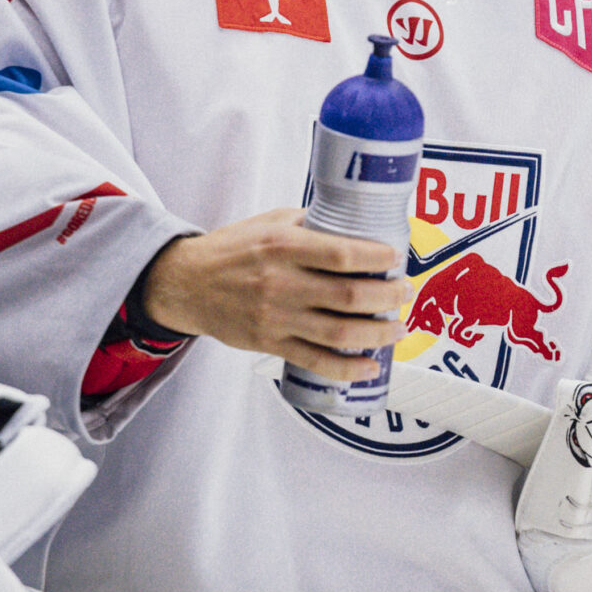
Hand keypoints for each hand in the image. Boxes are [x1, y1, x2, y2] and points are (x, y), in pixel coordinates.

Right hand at [141, 207, 405, 383]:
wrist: (186, 283)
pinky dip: (348, 368)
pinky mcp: (270, 344)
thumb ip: (310, 225)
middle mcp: (281, 283)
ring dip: (378, 334)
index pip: (342, 254)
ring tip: (398, 329)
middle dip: (388, 297)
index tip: (396, 258)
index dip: (377, 258)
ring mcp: (276, 318)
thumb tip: (357, 225)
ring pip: (339, 333)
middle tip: (405, 292)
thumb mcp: (270, 222)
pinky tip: (370, 366)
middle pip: (349, 296)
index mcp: (283, 246)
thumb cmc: (232, 249)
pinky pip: (317, 361)